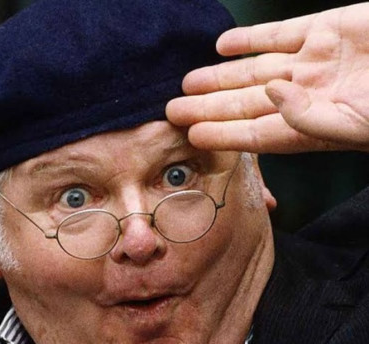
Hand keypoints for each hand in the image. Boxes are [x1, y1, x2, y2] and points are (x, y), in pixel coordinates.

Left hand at [166, 3, 368, 152]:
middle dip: (208, 106)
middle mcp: (304, 95)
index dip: (221, 134)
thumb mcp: (356, 124)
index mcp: (310, 125)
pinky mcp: (325, 28)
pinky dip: (251, 38)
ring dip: (220, 76)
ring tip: (187, 80)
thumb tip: (271, 93)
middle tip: (172, 110)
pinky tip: (223, 45)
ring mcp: (313, 61)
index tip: (190, 134)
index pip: (254, 134)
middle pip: (244, 104)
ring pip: (253, 70)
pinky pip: (279, 33)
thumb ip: (309, 118)